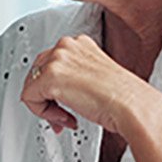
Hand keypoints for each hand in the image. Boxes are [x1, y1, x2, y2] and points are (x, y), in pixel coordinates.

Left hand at [19, 34, 149, 135]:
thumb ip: (74, 75)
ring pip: (31, 86)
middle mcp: (66, 46)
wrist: (132, 106)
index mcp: (79, 43)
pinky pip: (29, 99)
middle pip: (37, 73)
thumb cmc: (123, 97)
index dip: (54, 88)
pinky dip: (43, 114)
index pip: (50, 62)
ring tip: (66, 118)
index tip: (66, 102)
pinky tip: (65, 118)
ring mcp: (57, 59)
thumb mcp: (94, 76)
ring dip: (47, 107)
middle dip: (47, 98)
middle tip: (62, 115)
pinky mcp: (50, 78)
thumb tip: (57, 89)